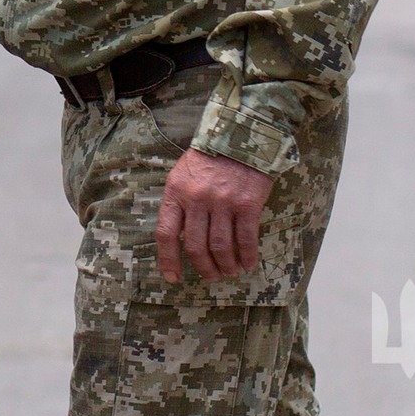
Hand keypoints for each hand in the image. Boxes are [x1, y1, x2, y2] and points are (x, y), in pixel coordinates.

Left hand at [155, 147, 275, 283]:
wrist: (239, 137)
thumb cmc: (209, 159)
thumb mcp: (183, 175)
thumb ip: (179, 202)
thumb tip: (179, 237)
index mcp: (175, 192)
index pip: (166, 233)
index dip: (168, 259)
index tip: (173, 278)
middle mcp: (196, 199)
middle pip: (196, 246)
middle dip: (204, 268)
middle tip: (212, 277)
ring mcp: (222, 202)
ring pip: (221, 247)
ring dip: (226, 265)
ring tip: (231, 272)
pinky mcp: (247, 204)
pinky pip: (245, 239)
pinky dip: (246, 256)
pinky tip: (248, 263)